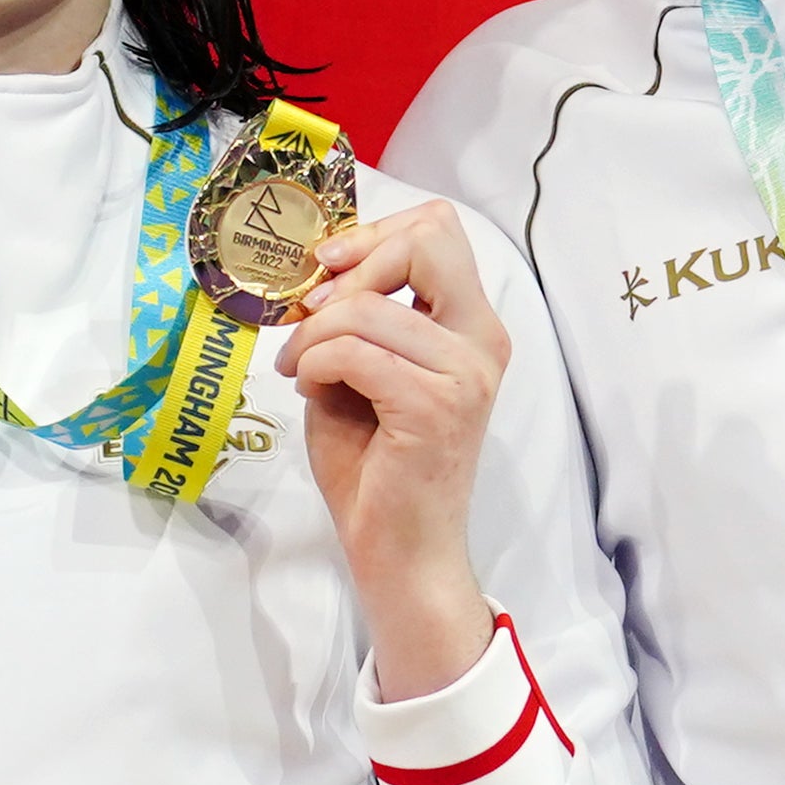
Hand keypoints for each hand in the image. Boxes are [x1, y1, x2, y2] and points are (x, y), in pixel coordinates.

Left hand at [283, 202, 509, 698]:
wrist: (401, 553)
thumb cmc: (377, 468)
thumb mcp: (361, 372)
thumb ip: (354, 318)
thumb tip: (316, 274)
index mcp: (472, 327)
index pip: (438, 230)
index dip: (374, 234)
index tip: (327, 269)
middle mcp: (481, 341)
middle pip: (427, 239)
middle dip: (353, 266)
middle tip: (312, 314)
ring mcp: (464, 374)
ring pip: (368, 306)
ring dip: (314, 333)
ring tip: (302, 369)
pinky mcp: (434, 407)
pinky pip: (352, 352)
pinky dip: (316, 364)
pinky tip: (312, 390)